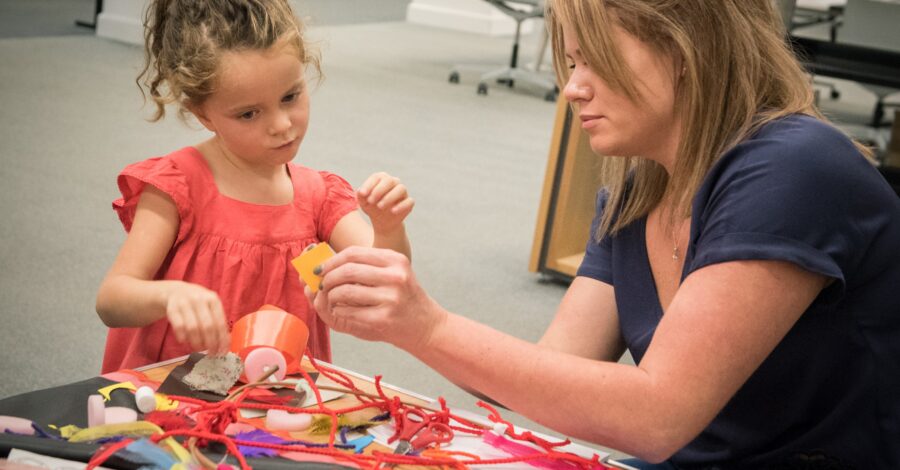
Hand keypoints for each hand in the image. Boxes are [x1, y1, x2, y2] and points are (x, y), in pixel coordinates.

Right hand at [165, 282, 229, 354]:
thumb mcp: (210, 306)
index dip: (222, 340)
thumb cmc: (199, 303)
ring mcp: (185, 304)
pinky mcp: (172, 309)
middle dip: (210, 343)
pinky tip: (186, 342)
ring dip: (197, 342)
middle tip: (211, 354)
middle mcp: (199, 300)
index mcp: (213, 300)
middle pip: (207, 326)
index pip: (220, 323)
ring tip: (199, 349)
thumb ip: (218, 320)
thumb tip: (225, 343)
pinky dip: (183, 338)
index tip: (222, 351)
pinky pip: (179, 327)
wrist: (177, 291)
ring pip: (193, 328)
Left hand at [304, 246, 443, 351]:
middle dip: (327, 278)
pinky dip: (338, 312)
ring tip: (333, 301)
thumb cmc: (400, 300)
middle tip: (322, 286)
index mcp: (395, 260)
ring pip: (344, 292)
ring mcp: (390, 298)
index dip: (331, 260)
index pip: (353, 253)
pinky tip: (343, 313)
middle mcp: (395, 276)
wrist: (425, 327)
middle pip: (347, 270)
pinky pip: (347, 311)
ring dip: (331, 297)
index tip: (319, 269)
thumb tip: (316, 268)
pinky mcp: (383, 319)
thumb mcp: (388, 276)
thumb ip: (358, 268)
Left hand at [357, 172, 413, 233]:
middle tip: (370, 201)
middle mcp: (394, 182)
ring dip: (389, 197)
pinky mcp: (409, 203)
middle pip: (389, 181)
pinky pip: (409, 201)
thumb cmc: (372, 207)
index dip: (369, 185)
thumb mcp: (363, 202)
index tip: (362, 194)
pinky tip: (392, 211)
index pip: (377, 177)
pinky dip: (401, 206)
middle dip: (379, 190)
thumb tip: (360, 191)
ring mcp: (402, 192)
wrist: (382, 221)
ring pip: (401, 189)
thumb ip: (360, 195)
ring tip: (379, 206)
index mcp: (382, 179)